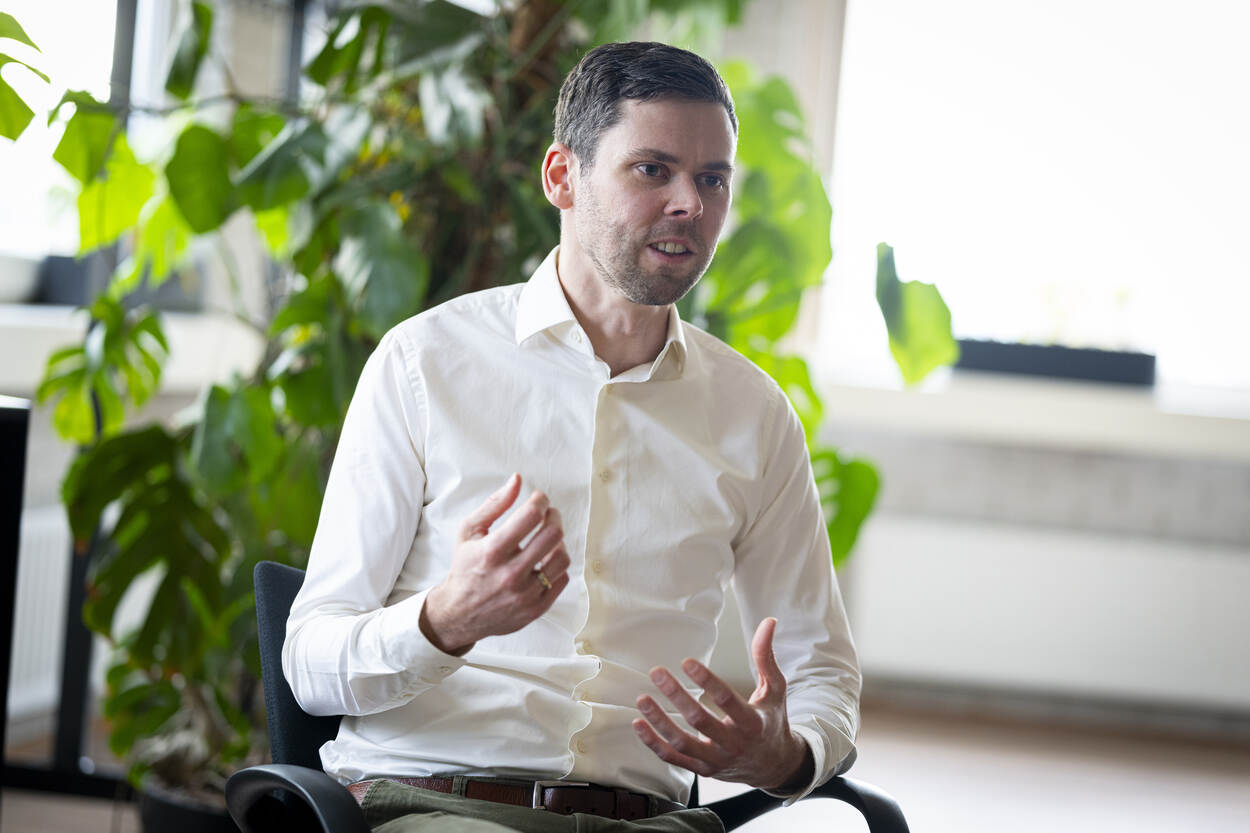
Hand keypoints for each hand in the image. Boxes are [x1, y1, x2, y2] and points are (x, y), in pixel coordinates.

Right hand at [420, 473, 569, 654]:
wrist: (460, 614)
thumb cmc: (465, 567)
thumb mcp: (469, 532)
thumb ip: (494, 504)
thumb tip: (517, 479)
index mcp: (492, 551)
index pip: (531, 516)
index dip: (541, 500)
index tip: (539, 499)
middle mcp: (510, 574)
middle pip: (552, 534)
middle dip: (554, 516)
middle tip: (548, 514)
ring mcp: (525, 594)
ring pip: (561, 557)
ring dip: (558, 541)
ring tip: (548, 537)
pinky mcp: (536, 609)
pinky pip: (561, 579)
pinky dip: (556, 564)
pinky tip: (545, 559)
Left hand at [633, 617, 811, 791]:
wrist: (774, 766)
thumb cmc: (772, 721)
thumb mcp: (775, 690)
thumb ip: (766, 657)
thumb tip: (768, 622)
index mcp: (753, 723)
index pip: (727, 700)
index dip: (706, 680)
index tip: (686, 662)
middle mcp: (734, 745)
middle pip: (700, 721)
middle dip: (677, 695)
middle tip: (657, 672)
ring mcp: (717, 760)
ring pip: (683, 743)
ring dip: (659, 721)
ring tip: (642, 698)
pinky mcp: (703, 770)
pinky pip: (674, 758)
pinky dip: (654, 743)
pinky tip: (639, 723)